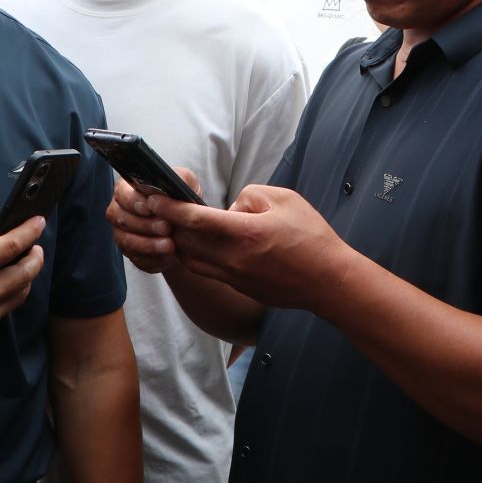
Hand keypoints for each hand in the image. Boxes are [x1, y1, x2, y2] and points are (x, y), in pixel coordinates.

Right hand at [0, 198, 46, 354]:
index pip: (12, 246)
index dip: (30, 231)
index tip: (38, 222)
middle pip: (26, 273)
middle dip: (36, 257)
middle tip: (35, 247)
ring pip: (20, 295)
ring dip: (25, 278)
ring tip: (20, 266)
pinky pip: (4, 312)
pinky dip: (6, 298)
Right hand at [105, 169, 203, 273]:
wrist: (190, 229)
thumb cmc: (184, 200)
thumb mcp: (187, 184)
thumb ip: (179, 178)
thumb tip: (164, 184)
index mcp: (128, 190)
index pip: (122, 193)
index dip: (134, 201)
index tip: (151, 207)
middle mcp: (120, 211)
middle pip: (121, 218)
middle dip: (144, 224)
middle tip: (166, 227)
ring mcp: (122, 234)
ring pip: (126, 241)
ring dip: (149, 244)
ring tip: (170, 245)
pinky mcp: (132, 254)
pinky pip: (137, 259)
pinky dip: (153, 259)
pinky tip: (169, 256)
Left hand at [148, 185, 353, 312]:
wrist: (329, 281)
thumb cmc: (312, 237)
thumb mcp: (285, 199)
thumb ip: (250, 195)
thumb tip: (231, 206)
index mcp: (244, 233)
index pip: (194, 220)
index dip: (169, 207)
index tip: (153, 196)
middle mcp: (233, 259)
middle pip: (184, 242)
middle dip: (167, 224)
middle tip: (157, 208)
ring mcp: (234, 277)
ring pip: (190, 260)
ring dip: (179, 242)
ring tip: (175, 226)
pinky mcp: (238, 287)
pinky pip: (206, 271)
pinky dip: (195, 256)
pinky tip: (199, 244)